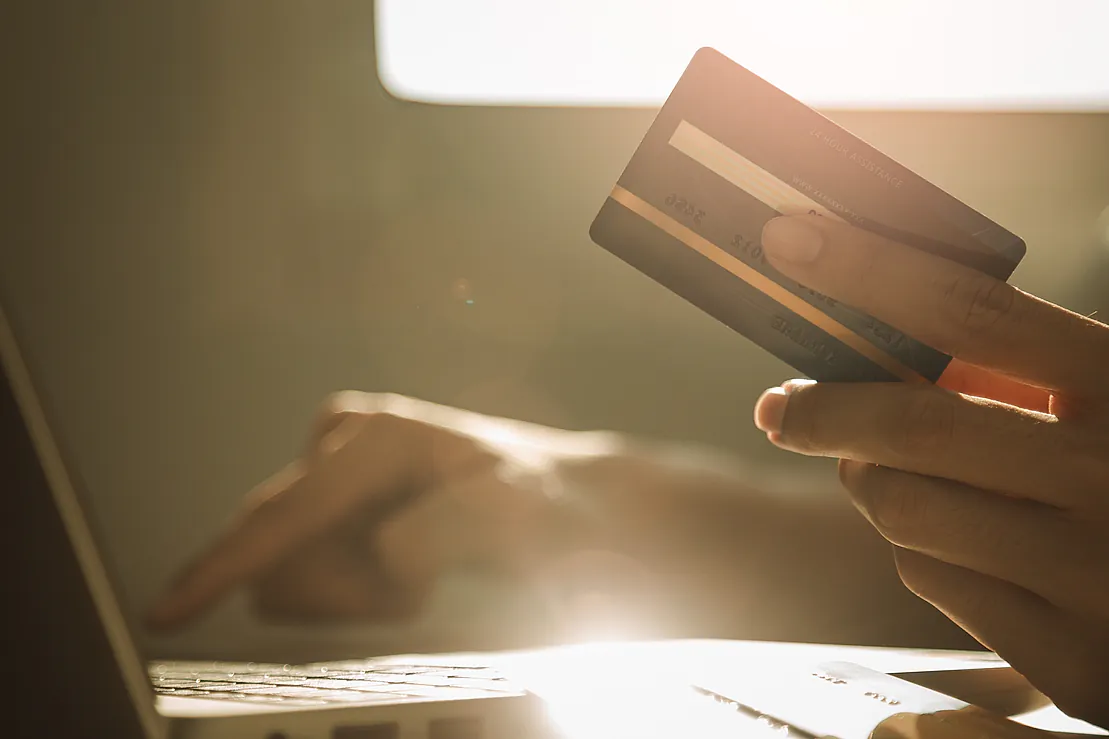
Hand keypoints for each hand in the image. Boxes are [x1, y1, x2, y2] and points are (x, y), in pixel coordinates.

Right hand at [146, 392, 620, 629]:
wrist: (571, 508)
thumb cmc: (549, 508)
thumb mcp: (515, 519)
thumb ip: (442, 532)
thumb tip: (383, 552)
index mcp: (378, 437)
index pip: (288, 514)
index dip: (225, 567)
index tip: (169, 612)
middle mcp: (345, 442)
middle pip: (282, 552)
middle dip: (340, 593)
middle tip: (419, 589)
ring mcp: (339, 473)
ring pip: (294, 572)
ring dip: (354, 596)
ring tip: (424, 576)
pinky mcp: (341, 504)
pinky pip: (313, 575)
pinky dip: (361, 595)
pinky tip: (411, 572)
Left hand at [753, 215, 1108, 726]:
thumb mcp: (1106, 401)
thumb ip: (1020, 372)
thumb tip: (877, 349)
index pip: (975, 311)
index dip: (869, 270)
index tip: (790, 240)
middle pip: (913, 422)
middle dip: (822, 411)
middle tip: (781, 407)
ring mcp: (1091, 573)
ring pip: (904, 510)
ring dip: (871, 487)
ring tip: (887, 479)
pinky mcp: (1066, 656)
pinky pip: (932, 582)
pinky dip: (922, 556)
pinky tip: (959, 547)